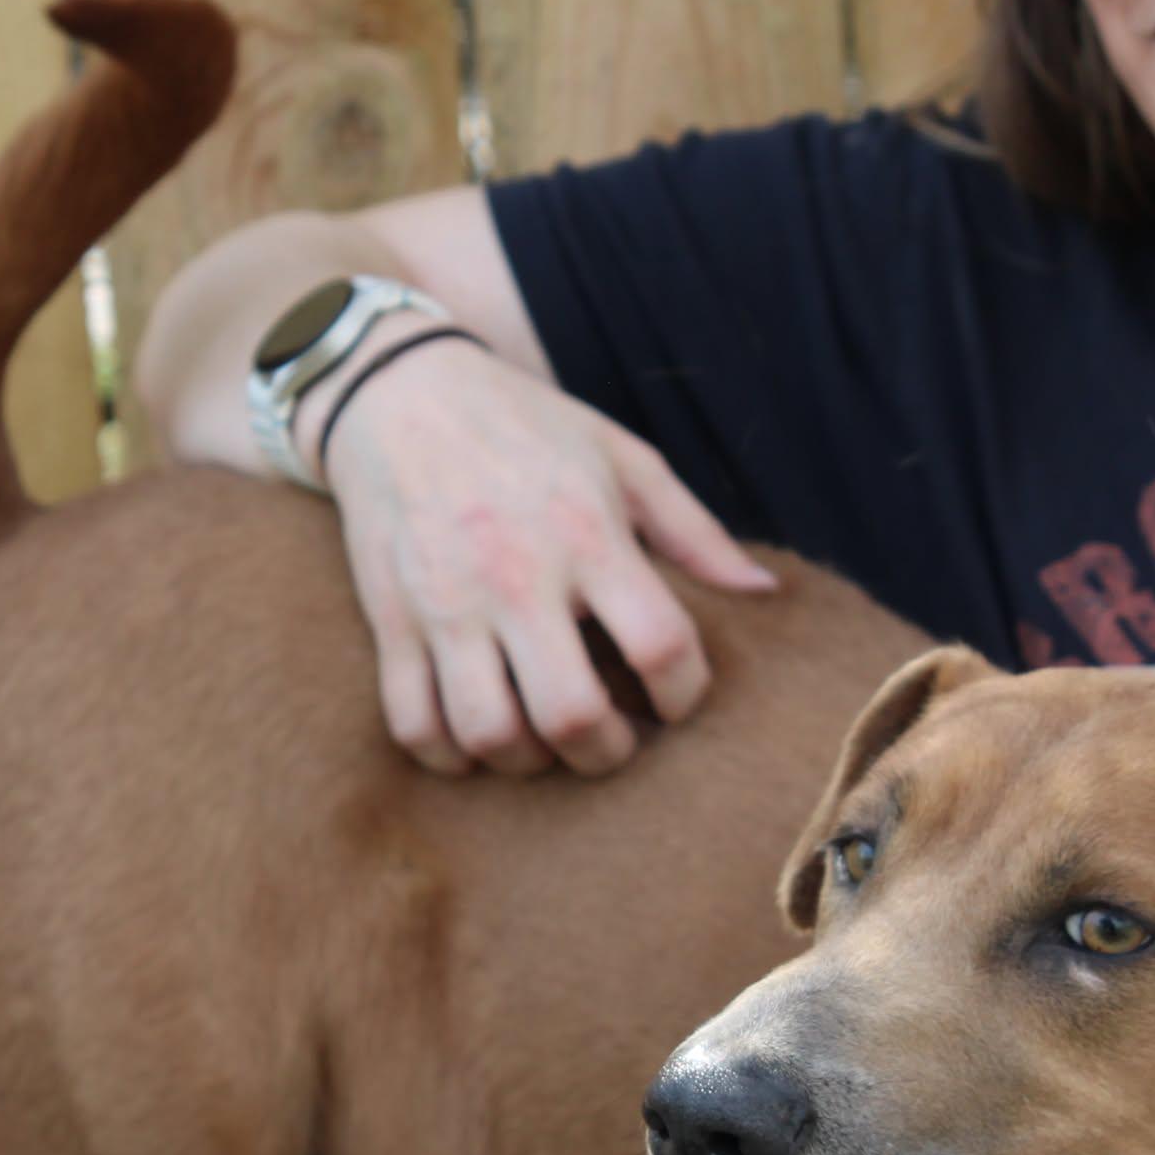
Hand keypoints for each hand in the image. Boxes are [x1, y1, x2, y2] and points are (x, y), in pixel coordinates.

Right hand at [316, 330, 778, 777]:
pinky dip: (447, 755)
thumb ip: (695, 531)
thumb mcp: (623, 458)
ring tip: (545, 742)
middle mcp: (516, 575)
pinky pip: (412, 724)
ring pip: (490, 733)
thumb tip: (765, 591)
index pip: (661, 646)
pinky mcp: (390, 620)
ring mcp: (445, 604)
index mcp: (588, 534)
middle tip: (614, 741)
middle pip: (572, 715)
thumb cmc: (528, 427)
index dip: (684, 695)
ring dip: (528, 761)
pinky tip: (475, 738)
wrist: (397, 392)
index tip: (676, 700)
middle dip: (606, 753)